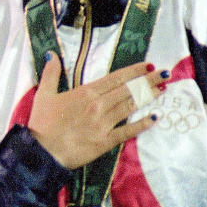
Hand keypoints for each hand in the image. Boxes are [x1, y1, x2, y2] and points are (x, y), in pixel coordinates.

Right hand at [28, 54, 163, 168]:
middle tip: (165, 73)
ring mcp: (104, 123)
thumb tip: (52, 55)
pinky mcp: (105, 141)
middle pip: (128, 89)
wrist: (42, 152)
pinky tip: (154, 118)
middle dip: (148, 80)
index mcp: (85, 93)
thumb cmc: (42, 124)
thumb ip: (51, 74)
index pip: (115, 78)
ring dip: (148, 97)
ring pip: (130, 106)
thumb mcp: (43, 95)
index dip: (133, 71)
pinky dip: (142, 124)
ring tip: (162, 89)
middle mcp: (98, 105)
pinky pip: (128, 131)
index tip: (147, 65)